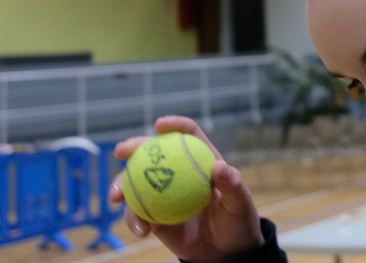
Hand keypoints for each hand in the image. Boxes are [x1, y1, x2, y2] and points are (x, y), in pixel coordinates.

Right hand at [109, 116, 264, 262]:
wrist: (225, 251)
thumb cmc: (237, 221)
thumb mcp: (240, 204)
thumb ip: (232, 185)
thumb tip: (219, 166)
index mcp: (202, 160)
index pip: (189, 135)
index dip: (175, 125)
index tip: (159, 125)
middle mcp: (180, 172)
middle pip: (154, 152)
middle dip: (134, 146)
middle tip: (122, 151)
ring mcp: (163, 192)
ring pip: (136, 181)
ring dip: (120, 185)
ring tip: (116, 197)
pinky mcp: (153, 214)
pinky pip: (137, 213)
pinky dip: (134, 219)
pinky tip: (140, 231)